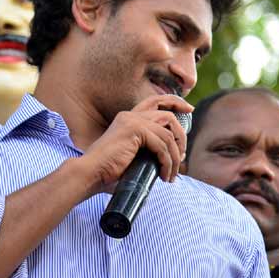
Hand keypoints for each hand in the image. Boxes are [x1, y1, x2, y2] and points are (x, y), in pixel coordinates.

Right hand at [79, 94, 193, 194]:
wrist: (89, 174)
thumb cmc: (108, 172)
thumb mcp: (133, 158)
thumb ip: (149, 152)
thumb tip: (173, 160)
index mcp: (128, 119)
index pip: (155, 102)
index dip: (174, 102)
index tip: (189, 109)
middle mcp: (130, 116)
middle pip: (168, 114)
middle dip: (182, 134)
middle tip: (182, 156)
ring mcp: (132, 121)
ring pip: (168, 134)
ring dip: (174, 157)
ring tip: (171, 175)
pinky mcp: (134, 131)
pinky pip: (162, 145)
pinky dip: (167, 162)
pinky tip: (164, 175)